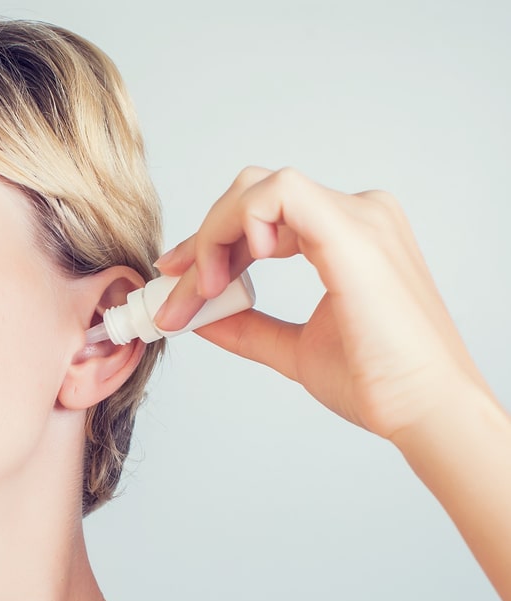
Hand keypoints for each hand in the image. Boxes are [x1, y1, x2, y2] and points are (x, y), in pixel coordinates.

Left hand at [152, 166, 490, 443]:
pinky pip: (279, 195)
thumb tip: (199, 316)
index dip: (212, 241)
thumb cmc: (378, 382)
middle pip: (254, 195)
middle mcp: (359, 215)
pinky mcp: (352, 233)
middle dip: (204, 239)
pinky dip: (239, 224)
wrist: (425, 411)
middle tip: (174, 285)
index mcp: (350, 235)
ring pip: (258, 189)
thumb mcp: (294, 347)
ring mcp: (359, 218)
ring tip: (204, 290)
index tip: (178, 281)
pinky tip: (233, 271)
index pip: (265, 214)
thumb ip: (249, 326)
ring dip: (213, 238)